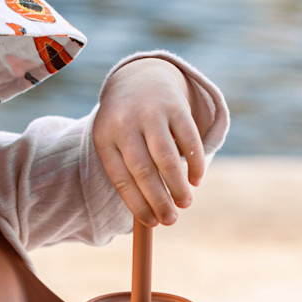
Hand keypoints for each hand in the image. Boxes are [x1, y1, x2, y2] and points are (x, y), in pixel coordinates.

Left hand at [92, 58, 207, 226]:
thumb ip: (129, 176)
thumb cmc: (125, 125)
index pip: (121, 179)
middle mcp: (125, 124)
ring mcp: (150, 113)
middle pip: (143, 170)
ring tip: (185, 203)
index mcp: (105, 138)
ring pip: (166, 157)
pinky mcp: (175, 106)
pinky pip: (188, 139)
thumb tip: (149, 217)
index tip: (153, 222)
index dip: (138, 204)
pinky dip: (194, 163)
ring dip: (178, 185)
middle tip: (171, 221)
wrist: (137, 78)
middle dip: (159, 200)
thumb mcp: (115, 144)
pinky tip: (196, 180)